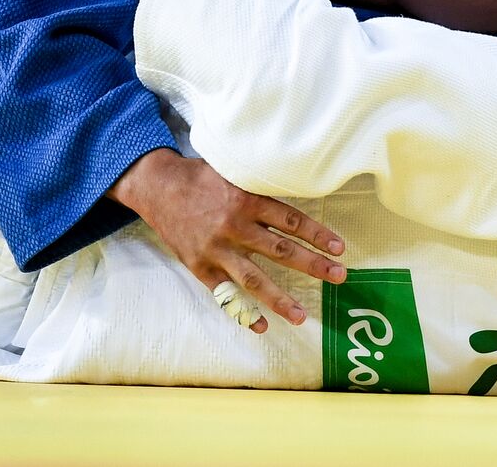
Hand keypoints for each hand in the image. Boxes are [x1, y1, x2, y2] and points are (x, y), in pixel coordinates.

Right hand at [111, 149, 345, 333]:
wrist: (157, 186)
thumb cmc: (201, 177)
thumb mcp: (234, 171)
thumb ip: (261, 185)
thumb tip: (299, 182)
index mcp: (246, 200)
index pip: (291, 221)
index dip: (317, 234)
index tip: (339, 248)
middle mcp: (234, 226)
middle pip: (281, 250)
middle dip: (313, 265)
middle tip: (339, 276)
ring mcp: (216, 249)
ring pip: (254, 278)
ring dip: (280, 299)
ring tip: (301, 316)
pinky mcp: (199, 265)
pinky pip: (224, 293)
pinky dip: (242, 311)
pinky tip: (260, 326)